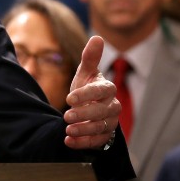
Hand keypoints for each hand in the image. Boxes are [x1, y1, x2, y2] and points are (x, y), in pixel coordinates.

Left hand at [62, 35, 120, 149]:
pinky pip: (97, 142)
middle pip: (101, 112)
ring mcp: (110, 122)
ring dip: (83, 130)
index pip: (100, 91)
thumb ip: (90, 58)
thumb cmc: (87, 88)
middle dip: (84, 114)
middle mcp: (112, 106)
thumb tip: (97, 37)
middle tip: (66, 116)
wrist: (90, 109)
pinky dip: (83, 143)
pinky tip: (69, 142)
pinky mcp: (106, 137)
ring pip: (100, 128)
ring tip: (67, 130)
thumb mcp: (85, 73)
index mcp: (108, 89)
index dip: (86, 95)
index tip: (69, 98)